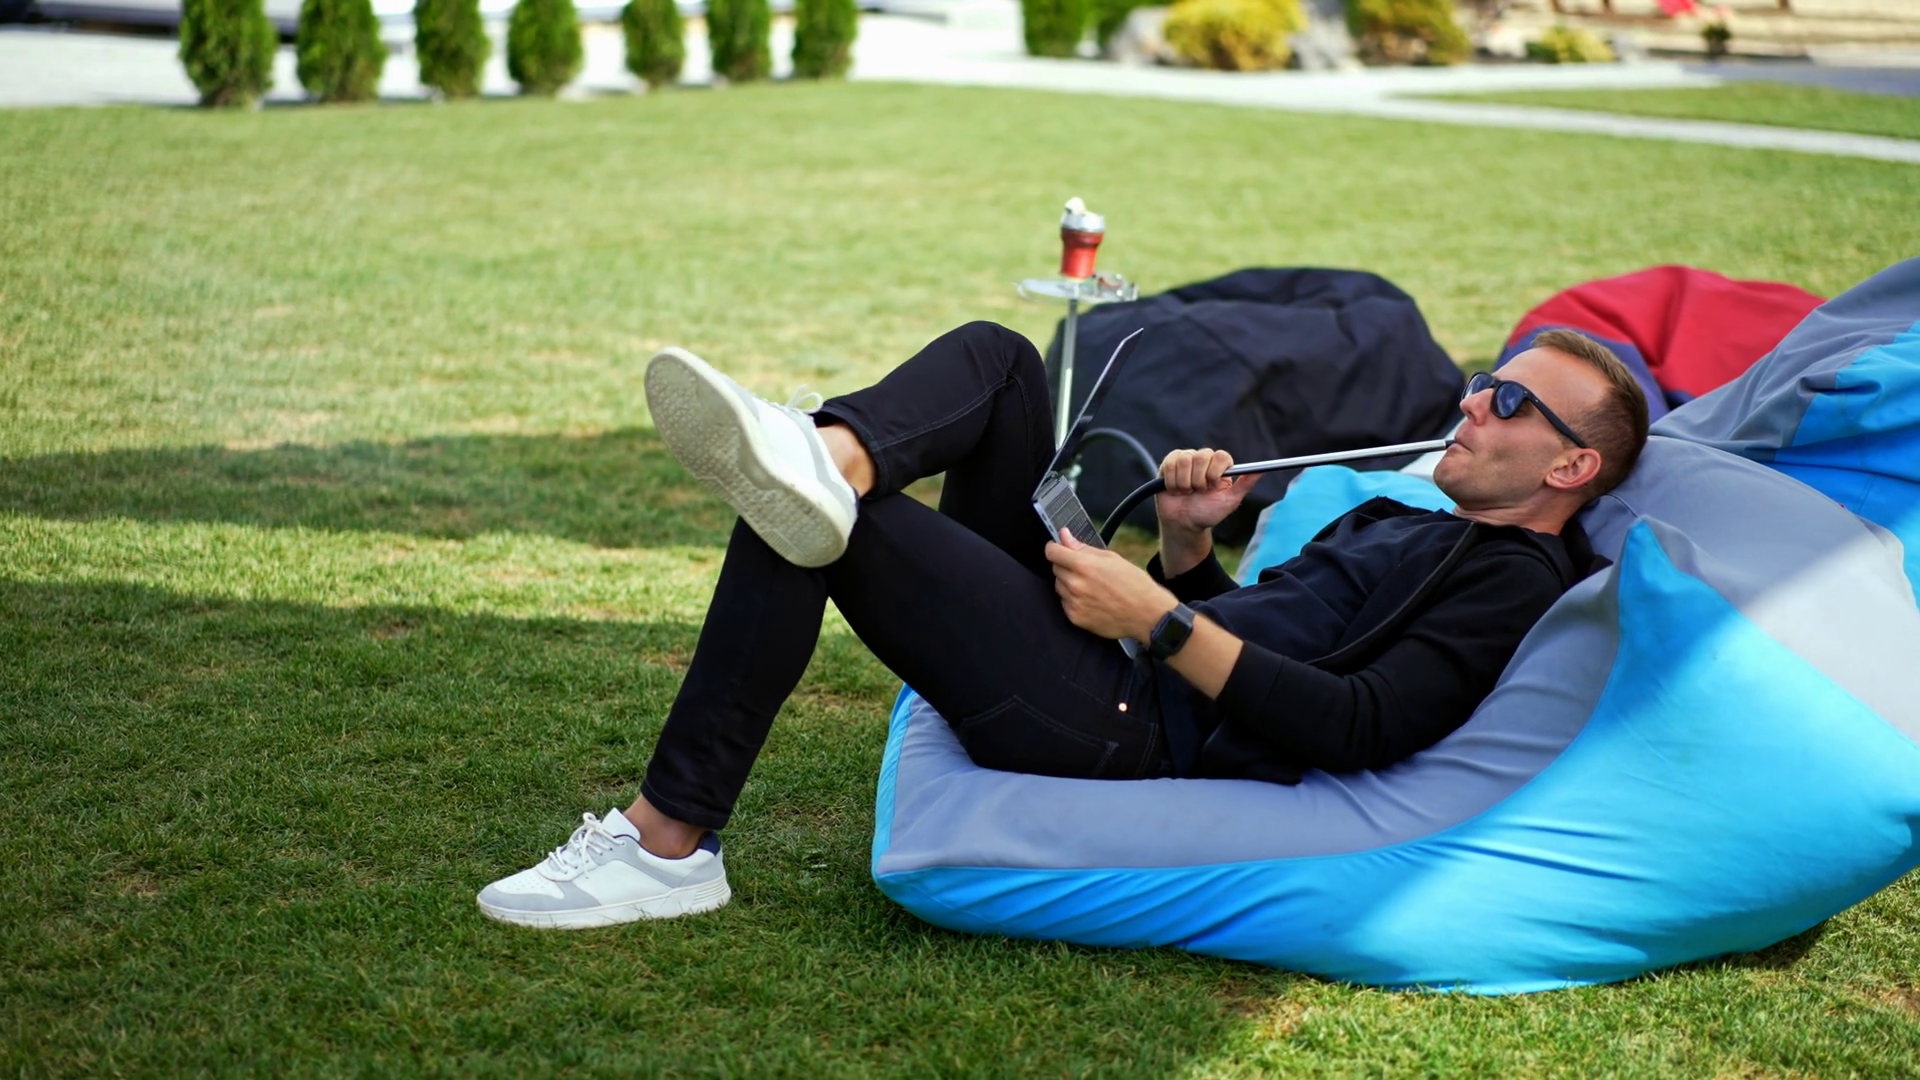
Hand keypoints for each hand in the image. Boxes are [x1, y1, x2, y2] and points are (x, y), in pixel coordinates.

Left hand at [1045, 529, 1178, 640]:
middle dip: (1065, 565)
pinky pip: (1065, 603)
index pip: (1052, 552)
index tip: (1058, 548)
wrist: (1147, 614)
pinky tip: (1091, 599)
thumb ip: (1083, 548)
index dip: (1054, 548)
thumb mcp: (1111, 558)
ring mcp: (1074, 603)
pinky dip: (1073, 600)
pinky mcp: (1075, 618)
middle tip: (1085, 569)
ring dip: (1068, 583)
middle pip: (1055, 569)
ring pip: (1059, 586)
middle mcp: (1075, 584)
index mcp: (1084, 565)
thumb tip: (1064, 535)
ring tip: (1091, 586)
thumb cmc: (1134, 583)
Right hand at [1154, 448, 1249, 533]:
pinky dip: (1173, 482)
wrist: (1184, 523)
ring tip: (1187, 493)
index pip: (1221, 456)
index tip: (1212, 485)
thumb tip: (1262, 471)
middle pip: (1202, 455)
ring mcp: (1186, 460)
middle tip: (1199, 492)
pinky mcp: (1169, 463)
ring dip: (1185, 483)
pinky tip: (1175, 490)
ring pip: (1185, 460)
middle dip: (1199, 480)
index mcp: (1220, 466)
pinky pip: (1170, 464)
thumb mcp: (1230, 501)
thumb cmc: (1208, 513)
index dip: (1215, 471)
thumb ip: (1245, 484)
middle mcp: (1204, 459)